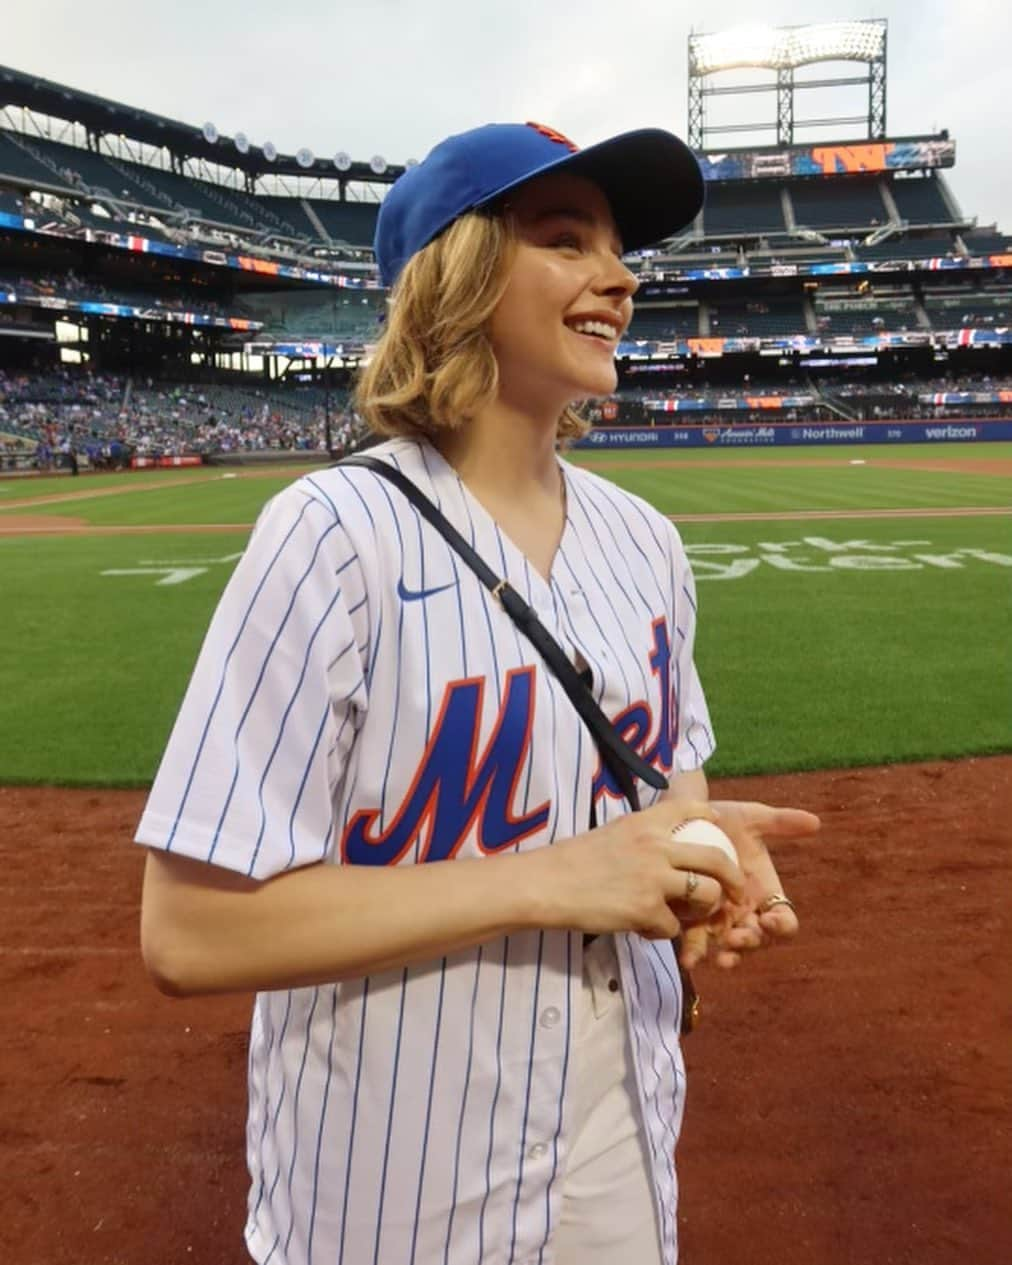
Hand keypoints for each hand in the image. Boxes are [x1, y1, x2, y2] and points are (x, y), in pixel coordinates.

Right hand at [537, 799, 745, 939]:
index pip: (691, 808)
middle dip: (733, 877)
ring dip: (702, 909)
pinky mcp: (646, 910)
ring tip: (688, 916)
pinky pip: (674, 927)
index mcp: (645, 823)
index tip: (717, 826)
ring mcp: (654, 879)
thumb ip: (641, 839)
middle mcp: (656, 846)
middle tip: (736, 891)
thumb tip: (661, 851)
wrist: (545, 884)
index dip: (710, 816)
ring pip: (706, 895)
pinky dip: (663, 932)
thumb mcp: (611, 834)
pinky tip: (644, 929)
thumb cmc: (570, 860)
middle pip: (716, 858)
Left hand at [679, 800, 819, 968]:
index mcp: (765, 893)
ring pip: (729, 947)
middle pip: (757, 939)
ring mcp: (720, 917)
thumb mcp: (752, 818)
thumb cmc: (725, 819)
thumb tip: (815, 821)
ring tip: (715, 957)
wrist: (686, 816)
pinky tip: (687, 959)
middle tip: (735, 938)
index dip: (782, 926)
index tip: (770, 920)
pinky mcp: (693, 917)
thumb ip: (781, 822)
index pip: (784, 920)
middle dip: (749, 943)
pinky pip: (698, 941)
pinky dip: (695, 952)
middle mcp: (746, 910)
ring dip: (725, 955)